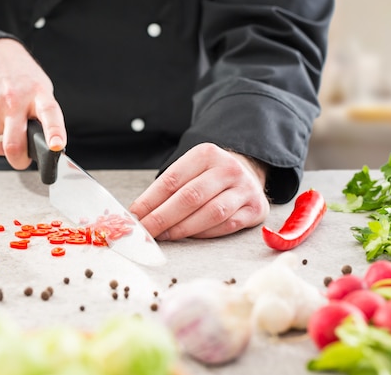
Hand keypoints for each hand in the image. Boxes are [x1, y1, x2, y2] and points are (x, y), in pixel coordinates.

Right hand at [0, 38, 65, 168]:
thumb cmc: (21, 76)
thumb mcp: (40, 88)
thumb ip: (43, 114)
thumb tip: (47, 146)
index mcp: (38, 94)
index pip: (50, 115)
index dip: (55, 133)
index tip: (56, 147)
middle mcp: (15, 100)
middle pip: (14, 144)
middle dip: (19, 161)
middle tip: (22, 160)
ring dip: (3, 144)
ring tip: (7, 127)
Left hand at [129, 143, 269, 239]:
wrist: (247, 173)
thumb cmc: (209, 175)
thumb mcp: (190, 170)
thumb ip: (167, 189)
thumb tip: (139, 214)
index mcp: (206, 154)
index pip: (172, 179)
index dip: (150, 201)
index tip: (135, 216)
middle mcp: (228, 168)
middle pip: (190, 197)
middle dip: (162, 218)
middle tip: (145, 232)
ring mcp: (245, 189)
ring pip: (210, 213)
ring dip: (183, 229)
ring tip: (164, 236)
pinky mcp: (255, 209)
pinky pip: (226, 225)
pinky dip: (204, 233)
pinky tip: (190, 236)